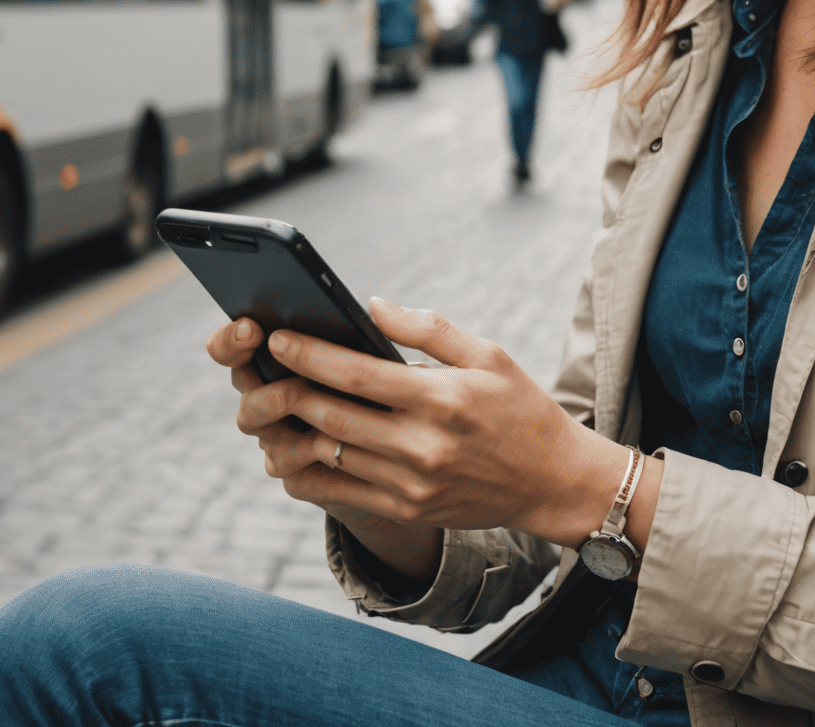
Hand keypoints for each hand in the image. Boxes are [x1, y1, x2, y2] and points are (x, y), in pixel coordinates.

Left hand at [209, 301, 639, 552]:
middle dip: (289, 389)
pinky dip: (308, 472)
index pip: (358, 375)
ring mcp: (412, 484)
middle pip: (333, 416)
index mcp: (441, 398)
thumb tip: (371, 306)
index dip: (311, 355)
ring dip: (292, 429)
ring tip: (271, 403)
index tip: (279, 337)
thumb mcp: (487, 354)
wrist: (552, 480)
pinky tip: (290, 451)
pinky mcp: (408, 509)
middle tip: (263, 366)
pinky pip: (341, 493)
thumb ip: (428, 328)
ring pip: (331, 455)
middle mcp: (422, 445)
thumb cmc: (520, 406)